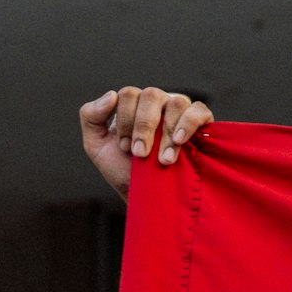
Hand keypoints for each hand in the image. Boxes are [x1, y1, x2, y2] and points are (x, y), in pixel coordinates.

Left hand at [80, 86, 213, 201]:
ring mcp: (178, 110)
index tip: (124, 147)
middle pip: (151, 94)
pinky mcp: (200, 122)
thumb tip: (110, 95)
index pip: (128, 94)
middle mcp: (156, 103)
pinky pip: (199, 110)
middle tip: (140, 154)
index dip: (125, 121)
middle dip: (143, 127)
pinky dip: (189, 123)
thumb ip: (91, 117)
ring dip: (166, 132)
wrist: (145, 196)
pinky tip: (180, 141)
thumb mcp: (96, 146)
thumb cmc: (121, 169)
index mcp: (133, 105)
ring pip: (175, 102)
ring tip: (163, 160)